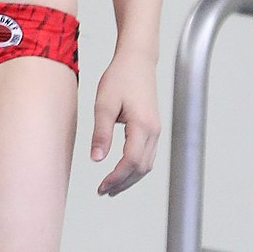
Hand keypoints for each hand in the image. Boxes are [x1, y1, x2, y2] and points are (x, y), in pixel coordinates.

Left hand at [90, 53, 160, 195]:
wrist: (137, 60)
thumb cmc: (120, 77)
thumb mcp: (104, 104)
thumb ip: (101, 133)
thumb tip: (96, 159)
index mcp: (142, 125)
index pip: (131, 161)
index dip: (116, 178)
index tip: (101, 186)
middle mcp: (154, 130)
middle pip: (141, 168)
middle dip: (122, 183)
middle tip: (103, 191)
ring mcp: (156, 130)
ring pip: (147, 164)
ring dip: (130, 178)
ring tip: (111, 186)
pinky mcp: (153, 127)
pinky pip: (147, 155)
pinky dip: (135, 167)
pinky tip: (122, 170)